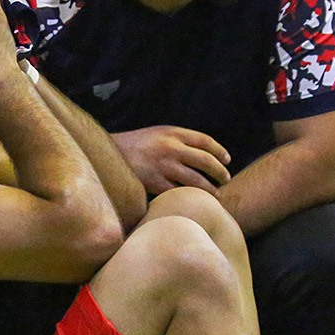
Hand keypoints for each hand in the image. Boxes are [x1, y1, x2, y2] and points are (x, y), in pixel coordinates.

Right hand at [113, 125, 231, 194]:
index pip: (205, 141)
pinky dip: (188, 198)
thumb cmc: (134, 145)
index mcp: (172, 132)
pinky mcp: (154, 182)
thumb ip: (177, 141)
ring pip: (196, 180)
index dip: (220, 151)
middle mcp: (170, 147)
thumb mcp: (157, 134)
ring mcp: (163, 166)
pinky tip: (193, 201)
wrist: (107, 154)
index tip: (227, 160)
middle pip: (205, 161)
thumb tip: (200, 153)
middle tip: (226, 179)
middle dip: (220, 172)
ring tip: (215, 194)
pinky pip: (178, 192)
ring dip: (209, 189)